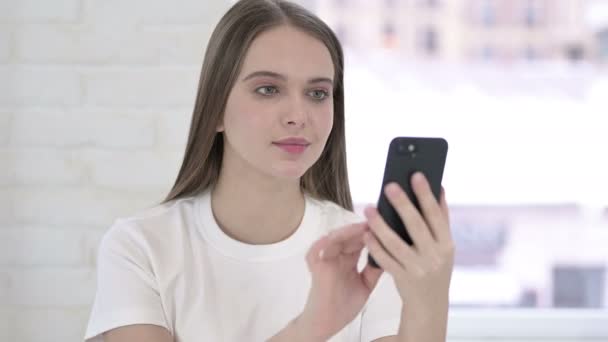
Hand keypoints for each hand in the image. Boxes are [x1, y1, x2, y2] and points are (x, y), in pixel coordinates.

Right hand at [298, 223, 383, 340]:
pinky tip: (337, 237)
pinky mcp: (315, 265)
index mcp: (349, 259)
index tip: (384, 225)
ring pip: (335, 239)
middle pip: (349, 237)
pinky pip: (317, 250)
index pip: (360, 241)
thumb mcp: (366, 284)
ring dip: (347, 232)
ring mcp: (325, 259)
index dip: (371, 233)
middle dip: (361, 229)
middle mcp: (337, 256)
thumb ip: (374, 269)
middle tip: (375, 221)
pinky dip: (325, 243)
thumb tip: (391, 253)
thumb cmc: (345, 305)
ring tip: (361, 228)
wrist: (329, 322)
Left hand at [363, 172, 454, 318]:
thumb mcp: (444, 246)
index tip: (416, 175)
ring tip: (369, 209)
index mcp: (446, 244)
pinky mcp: (402, 278)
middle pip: (416, 226)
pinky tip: (366, 233)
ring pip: (396, 243)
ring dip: (381, 225)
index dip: (426, 195)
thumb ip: (441, 219)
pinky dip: (375, 247)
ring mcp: (418, 268)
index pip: (436, 215)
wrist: (429, 304)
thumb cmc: (435, 267)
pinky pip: (385, 260)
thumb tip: (439, 188)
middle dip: (403, 204)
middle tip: (389, 186)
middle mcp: (435, 256)